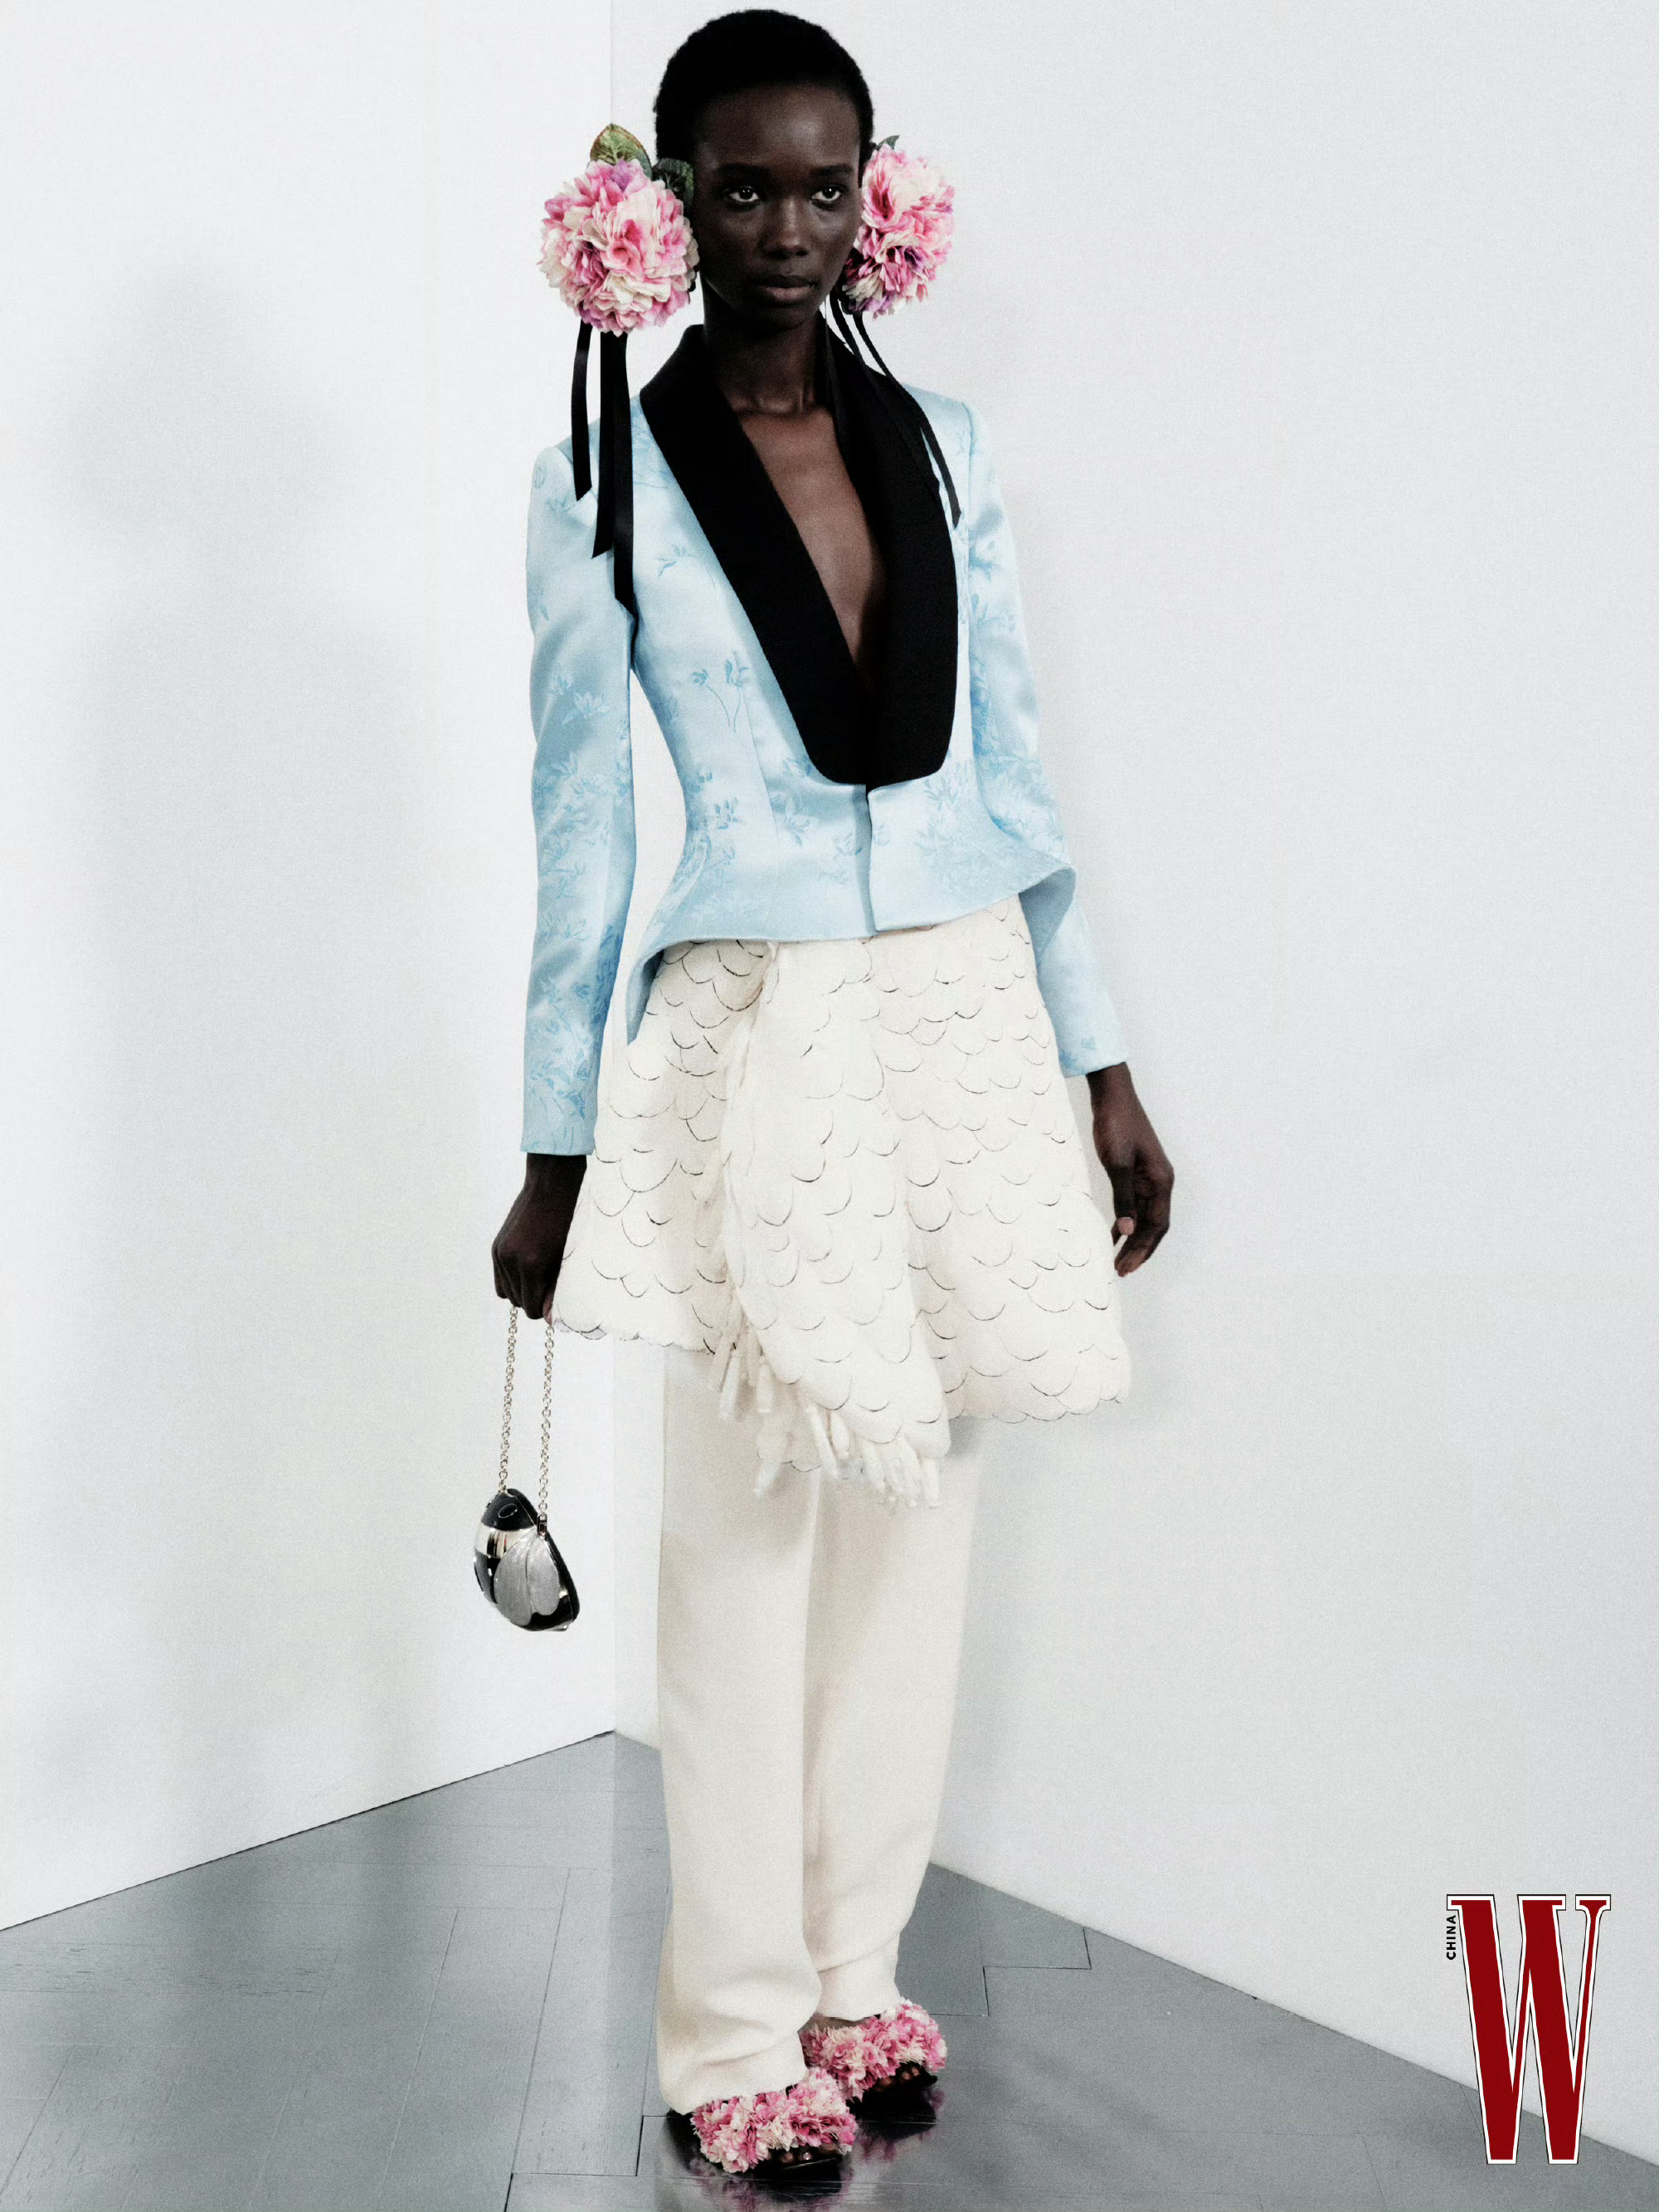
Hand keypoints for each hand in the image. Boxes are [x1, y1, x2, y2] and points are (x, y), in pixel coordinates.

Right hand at [492, 1153, 586, 1317]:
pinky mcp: (496, 1247)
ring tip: (542, 1276)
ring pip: (507, 1293)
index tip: (560, 1297)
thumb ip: (559, 1289)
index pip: (532, 1309)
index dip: (547, 1308)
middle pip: (518, 1303)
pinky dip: (513, 1281)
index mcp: (531, 1265)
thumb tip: (551, 1320)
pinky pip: (500, 1279)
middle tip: (553, 1284)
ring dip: (523, 1291)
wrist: (552, 1185)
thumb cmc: (570, 1221)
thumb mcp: (569, 1257)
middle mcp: (510, 1260)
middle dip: (535, 1300)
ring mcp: (500, 1253)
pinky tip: (529, 1271)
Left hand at [1086, 1064, 1173, 1275]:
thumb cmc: (1116, 1125)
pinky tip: (1112, 1234)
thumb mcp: (1117, 1163)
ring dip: (1132, 1239)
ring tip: (1116, 1260)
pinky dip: (1125, 1221)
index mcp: (1161, 1181)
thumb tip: (1128, 1231)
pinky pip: (1133, 1205)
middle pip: (1153, 1226)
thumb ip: (1123, 1198)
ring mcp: (1148, 1178)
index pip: (1157, 1226)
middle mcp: (1159, 1183)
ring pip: (1143, 1218)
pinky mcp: (1135, 1173)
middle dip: (1139, 1250)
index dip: (1144, 1249)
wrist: (1112, 1096)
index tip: (1127, 1267)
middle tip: (1119, 1271)